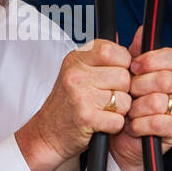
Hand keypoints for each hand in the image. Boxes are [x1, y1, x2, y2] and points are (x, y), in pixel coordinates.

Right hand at [14, 38, 132, 170]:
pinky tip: (101, 123)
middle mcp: (77, 75)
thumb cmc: (66, 104)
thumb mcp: (77, 71)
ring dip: (120, 110)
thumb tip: (123, 36)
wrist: (47, 133)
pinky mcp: (86, 118)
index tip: (116, 72)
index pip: (113, 51)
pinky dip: (114, 125)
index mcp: (76, 59)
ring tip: (103, 110)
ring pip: (124, 100)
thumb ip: (100, 56)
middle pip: (124, 77)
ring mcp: (81, 96)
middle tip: (106, 97)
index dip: (123, 63)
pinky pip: (118, 120)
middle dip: (122, 90)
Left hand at [109, 27, 171, 170]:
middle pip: (166, 78)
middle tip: (128, 94)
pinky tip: (134, 126)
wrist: (120, 140)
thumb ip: (133, 53)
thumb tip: (141, 30)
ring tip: (129, 113)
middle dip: (140, 86)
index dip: (151, 60)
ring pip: (161, 101)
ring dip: (138, 108)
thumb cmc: (125, 107)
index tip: (133, 67)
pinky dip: (141, 125)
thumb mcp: (126, 77)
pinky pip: (160, 122)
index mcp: (171, 71)